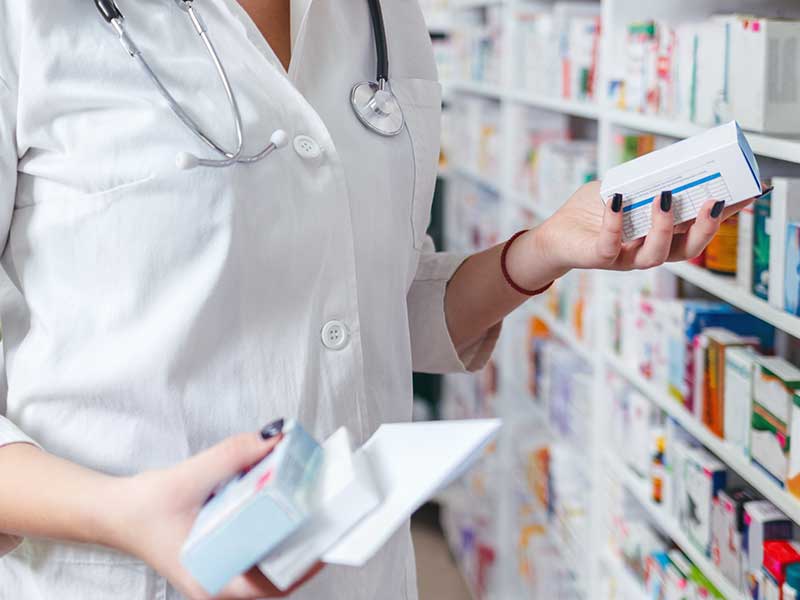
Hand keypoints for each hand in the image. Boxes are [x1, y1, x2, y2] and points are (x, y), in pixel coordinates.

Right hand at [108, 431, 322, 598]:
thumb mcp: (188, 478)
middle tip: (324, 517)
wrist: (113, 512)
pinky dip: (270, 527)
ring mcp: (219, 570)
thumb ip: (231, 456)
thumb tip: (273, 439)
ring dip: (288, 536)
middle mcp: (218, 582)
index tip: (324, 542)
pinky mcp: (218, 553)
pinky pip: (253, 546)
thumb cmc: (142, 508)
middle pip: (274, 574)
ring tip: (311, 508)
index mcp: (211, 580)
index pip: (270, 587)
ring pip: (266, 561)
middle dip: (302, 547)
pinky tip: (282, 502)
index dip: (302, 568)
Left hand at [529, 180, 753, 272]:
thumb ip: (644, 177)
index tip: (747, 193)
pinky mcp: (599, 258)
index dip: (724, 215)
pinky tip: (617, 200)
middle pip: (687, 249)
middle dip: (705, 227)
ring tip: (665, 197)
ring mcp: (625, 257)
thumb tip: (670, 158)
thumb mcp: (622, 187)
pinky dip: (615, 221)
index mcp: (660, 235)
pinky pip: (611, 244)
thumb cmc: (592, 210)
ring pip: (655, 254)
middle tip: (716, 201)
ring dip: (664, 227)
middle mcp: (648, 250)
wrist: (555, 235)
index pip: (698, 228)